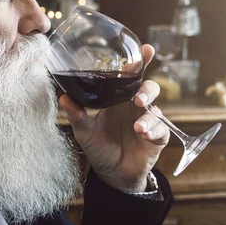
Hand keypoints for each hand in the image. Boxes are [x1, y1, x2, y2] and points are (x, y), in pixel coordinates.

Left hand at [59, 44, 169, 192]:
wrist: (112, 174)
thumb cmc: (99, 147)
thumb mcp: (84, 132)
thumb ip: (77, 114)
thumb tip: (64, 97)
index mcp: (119, 99)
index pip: (131, 76)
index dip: (141, 62)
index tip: (147, 50)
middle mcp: (135, 107)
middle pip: (149, 88)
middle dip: (147, 89)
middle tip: (137, 98)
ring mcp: (148, 121)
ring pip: (156, 109)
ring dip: (149, 115)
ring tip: (138, 126)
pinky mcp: (157, 137)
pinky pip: (161, 129)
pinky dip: (154, 130)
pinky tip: (143, 133)